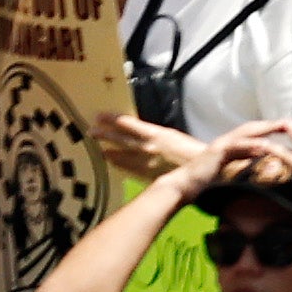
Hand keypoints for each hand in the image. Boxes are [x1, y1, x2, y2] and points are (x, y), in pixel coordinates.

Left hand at [93, 109, 210, 185]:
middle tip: (91, 131)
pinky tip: (112, 163)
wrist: (200, 170)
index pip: (128, 124)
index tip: (100, 116)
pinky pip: (128, 169)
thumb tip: (143, 131)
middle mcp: (146, 148)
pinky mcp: (146, 175)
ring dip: (109, 151)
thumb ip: (156, 134)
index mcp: (155, 134)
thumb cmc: (192, 150)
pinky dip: (119, 165)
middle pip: (121, 139)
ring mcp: (145, 163)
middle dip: (105, 135)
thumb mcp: (174, 136)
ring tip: (99, 149)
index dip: (113, 120)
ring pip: (122, 155)